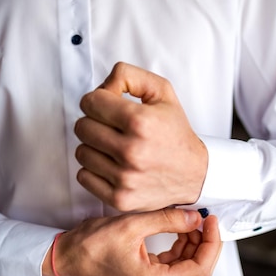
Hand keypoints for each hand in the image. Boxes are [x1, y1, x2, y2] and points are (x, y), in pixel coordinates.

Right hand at [44, 208, 221, 275]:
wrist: (65, 258)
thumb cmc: (90, 245)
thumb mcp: (130, 225)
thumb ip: (166, 219)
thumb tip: (194, 217)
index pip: (200, 269)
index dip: (211, 244)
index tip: (210, 220)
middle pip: (198, 272)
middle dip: (206, 245)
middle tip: (205, 220)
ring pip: (187, 269)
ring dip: (193, 245)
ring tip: (190, 220)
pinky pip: (173, 266)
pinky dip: (180, 248)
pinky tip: (178, 230)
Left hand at [74, 62, 207, 211]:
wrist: (195, 174)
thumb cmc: (175, 132)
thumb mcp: (161, 92)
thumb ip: (128, 76)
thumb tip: (102, 86)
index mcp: (140, 121)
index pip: (90, 102)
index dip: (97, 100)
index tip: (108, 106)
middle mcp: (131, 151)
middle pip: (82, 127)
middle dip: (94, 122)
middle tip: (111, 126)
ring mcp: (124, 178)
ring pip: (81, 152)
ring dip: (94, 146)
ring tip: (114, 146)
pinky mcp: (119, 198)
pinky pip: (84, 176)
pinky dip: (94, 169)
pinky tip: (112, 164)